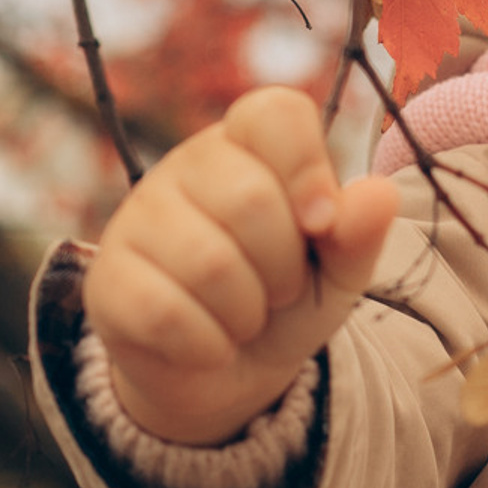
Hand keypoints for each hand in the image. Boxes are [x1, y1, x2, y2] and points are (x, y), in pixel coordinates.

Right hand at [85, 87, 398, 445]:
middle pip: (251, 199)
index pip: (276, 112)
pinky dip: (208, 345)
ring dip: (247, 312)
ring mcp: (137, 219)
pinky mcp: (107, 280)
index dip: (308, 170)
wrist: (228, 375)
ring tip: (242, 316)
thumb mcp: (338, 272)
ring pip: (210, 264)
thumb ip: (358, 234)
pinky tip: (207, 344)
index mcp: (246, 146)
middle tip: (277, 288)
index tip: (320, 224)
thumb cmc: (285, 304)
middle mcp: (184, 168)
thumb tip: (380, 194)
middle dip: (284, 267)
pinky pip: (166, 313)